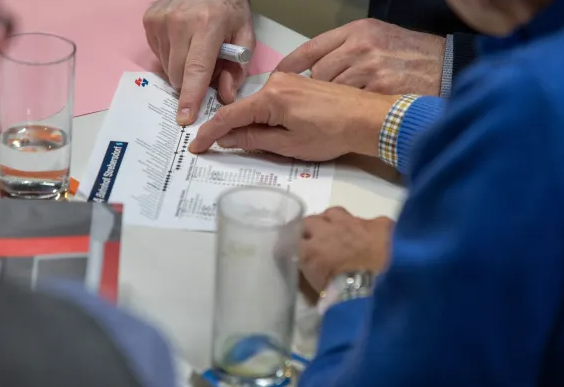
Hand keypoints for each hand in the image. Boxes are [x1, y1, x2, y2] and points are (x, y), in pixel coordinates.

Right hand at [143, 0, 254, 124]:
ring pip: (167, 68)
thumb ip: (237, 69)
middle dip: (191, 83)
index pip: (196, 70)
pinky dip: (171, 56)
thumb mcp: (244, 36)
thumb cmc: (228, 10)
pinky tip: (182, 41)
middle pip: (178, 75)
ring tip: (194, 49)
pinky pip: (158, 55)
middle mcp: (180, 22)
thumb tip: (225, 97)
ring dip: (181, 69)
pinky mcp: (149, 20)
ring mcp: (161, 20)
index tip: (185, 118)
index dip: (191, 97)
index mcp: (207, 25)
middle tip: (206, 67)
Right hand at [188, 72, 398, 160]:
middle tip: (215, 151)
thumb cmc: (332, 134)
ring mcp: (288, 80)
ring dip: (250, 125)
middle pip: (242, 109)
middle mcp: (276, 82)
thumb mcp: (288, 145)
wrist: (367, 119)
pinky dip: (264, 117)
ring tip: (248, 146)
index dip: (209, 133)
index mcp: (270, 97)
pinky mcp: (299, 83)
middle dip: (229, 130)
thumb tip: (227, 139)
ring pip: (257, 106)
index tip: (196, 146)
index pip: (229, 116)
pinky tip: (267, 132)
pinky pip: (271, 101)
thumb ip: (253, 140)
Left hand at [276, 19, 445, 95]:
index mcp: (356, 31)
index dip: (290, 66)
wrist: (447, 67)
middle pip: (316, 74)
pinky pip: (349, 105)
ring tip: (340, 108)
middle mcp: (359, 47)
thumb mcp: (378, 38)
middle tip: (315, 102)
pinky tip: (355, 113)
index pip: (310, 49)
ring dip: (330, 102)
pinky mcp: (378, 90)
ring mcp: (368, 69)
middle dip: (313, 90)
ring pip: (331, 91)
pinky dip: (348, 111)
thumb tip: (314, 66)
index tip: (278, 77)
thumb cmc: (412, 55)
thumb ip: (346, 49)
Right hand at [300, 207, 393, 291]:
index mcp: (310, 252)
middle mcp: (327, 232)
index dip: (295, 246)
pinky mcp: (377, 224)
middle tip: (318, 242)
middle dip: (311, 230)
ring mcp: (352, 224)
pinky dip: (367, 228)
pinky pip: (368, 220)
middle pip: (309, 222)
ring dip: (333, 222)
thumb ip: (310, 280)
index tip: (297, 252)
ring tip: (339, 234)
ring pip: (334, 213)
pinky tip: (371, 237)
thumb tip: (308, 276)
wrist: (381, 289)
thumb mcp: (319, 293)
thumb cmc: (345, 297)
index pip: (291, 242)